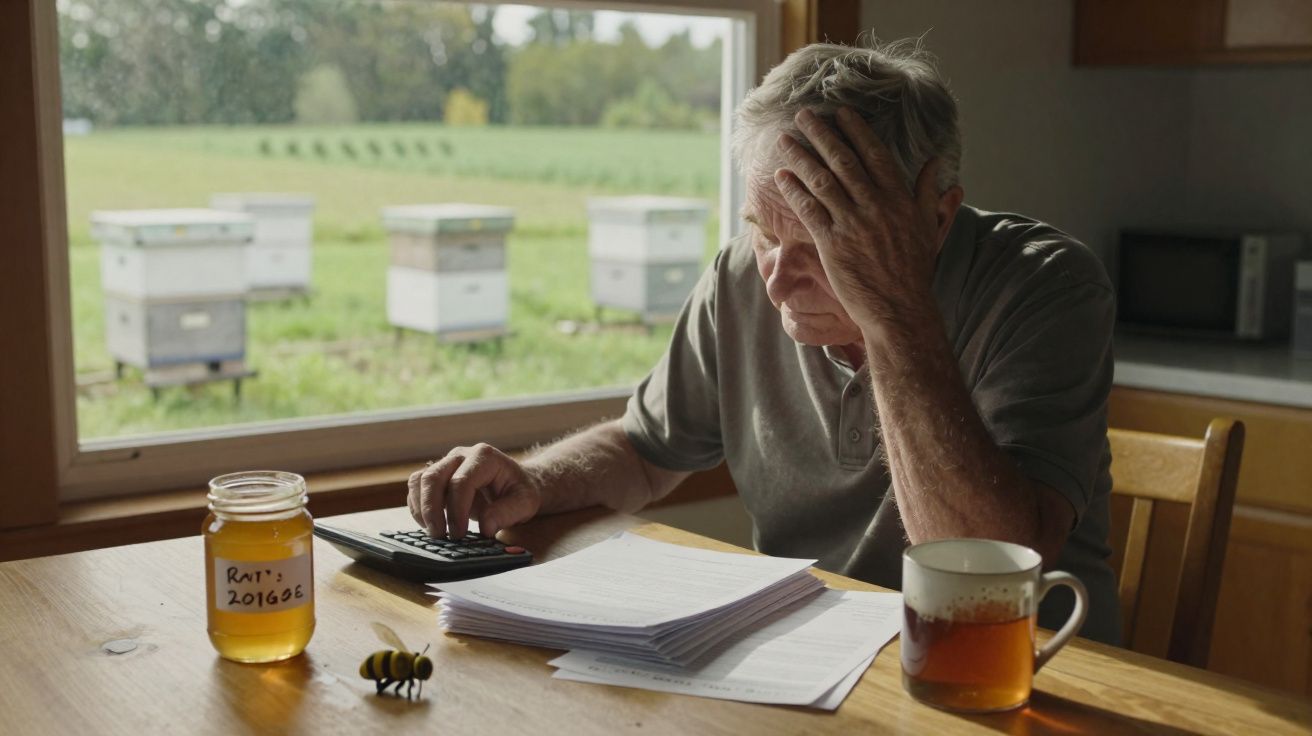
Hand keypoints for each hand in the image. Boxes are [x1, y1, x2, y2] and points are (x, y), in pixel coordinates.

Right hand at [407, 443, 541, 539]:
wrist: (515, 483)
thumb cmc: (519, 491)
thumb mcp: (525, 503)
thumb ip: (507, 514)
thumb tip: (485, 528)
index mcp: (485, 457)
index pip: (461, 482)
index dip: (456, 511)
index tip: (459, 535)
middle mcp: (461, 455)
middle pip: (434, 477)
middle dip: (432, 510)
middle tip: (440, 537)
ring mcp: (446, 463)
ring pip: (420, 480)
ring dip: (421, 508)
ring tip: (433, 532)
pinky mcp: (437, 475)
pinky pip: (417, 487)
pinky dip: (417, 507)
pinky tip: (429, 525)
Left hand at [773, 106, 943, 329]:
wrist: (900, 309)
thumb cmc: (914, 271)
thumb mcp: (928, 227)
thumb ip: (928, 193)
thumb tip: (935, 163)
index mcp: (899, 199)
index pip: (875, 154)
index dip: (856, 131)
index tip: (841, 113)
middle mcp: (875, 206)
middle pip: (844, 161)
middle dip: (822, 135)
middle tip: (804, 115)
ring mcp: (852, 224)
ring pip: (822, 181)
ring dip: (801, 157)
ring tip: (785, 139)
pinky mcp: (832, 244)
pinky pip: (810, 210)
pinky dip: (794, 190)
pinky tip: (782, 176)